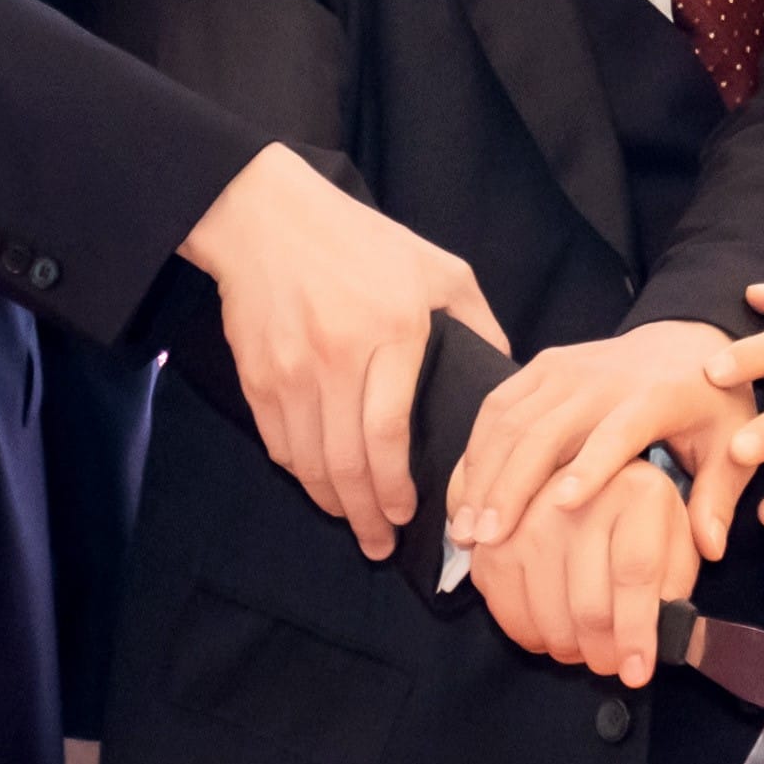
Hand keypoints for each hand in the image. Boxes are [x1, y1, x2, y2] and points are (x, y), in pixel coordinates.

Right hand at [179, 145, 503, 557]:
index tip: (407, 516)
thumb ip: (478, 320)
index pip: (388, 433)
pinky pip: (278, 442)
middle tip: (379, 545)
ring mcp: (290, 368)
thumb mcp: (438, 267)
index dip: (396, 486)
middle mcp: (337, 355)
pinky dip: (298, 471)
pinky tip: (319, 482)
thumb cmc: (360, 240)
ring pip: (308, 460)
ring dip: (330, 502)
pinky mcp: (257, 373)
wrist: (265, 218)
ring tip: (351, 521)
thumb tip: (506, 372)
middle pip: (347, 460)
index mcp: (390, 331)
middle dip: (365, 514)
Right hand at [461, 321, 746, 562]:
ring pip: (509, 420)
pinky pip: (497, 406)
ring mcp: (565, 367)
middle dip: (508, 486)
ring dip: (481, 474)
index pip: (616, 431)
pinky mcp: (541, 365)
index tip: (562, 507)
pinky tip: (464, 494)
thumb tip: (709, 550)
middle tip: (486, 540)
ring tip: (464, 528)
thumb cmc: (711, 404)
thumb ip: (718, 497)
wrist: (687, 338)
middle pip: (543, 430)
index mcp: (653, 397)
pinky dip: (476, 450)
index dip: (590, 467)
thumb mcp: (731, 446)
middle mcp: (602, 377)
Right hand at [469, 459, 703, 677]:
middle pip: (589, 604)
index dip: (638, 631)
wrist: (585, 466)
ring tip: (585, 651)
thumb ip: (681, 576)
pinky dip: (528, 633)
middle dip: (603, 653)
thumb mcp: (679, 533)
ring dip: (569, 649)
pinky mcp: (498, 532)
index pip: (636, 572)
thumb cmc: (641, 511)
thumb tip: (675, 631)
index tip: (640, 672)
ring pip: (548, 613)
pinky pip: (506, 604)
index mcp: (639, 488)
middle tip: (611, 667)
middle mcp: (580, 494)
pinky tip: (549, 634)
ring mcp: (531, 513)